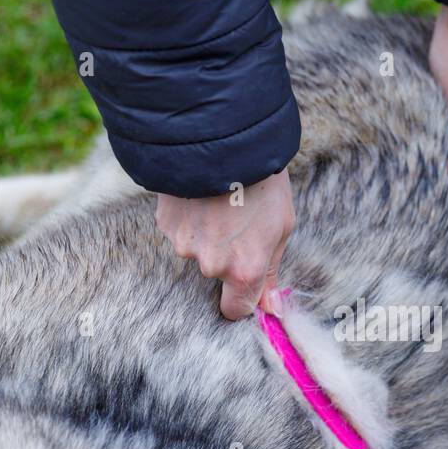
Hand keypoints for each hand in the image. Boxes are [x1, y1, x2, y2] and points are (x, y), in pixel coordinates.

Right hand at [155, 169, 294, 319]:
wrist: (224, 139)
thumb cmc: (263, 182)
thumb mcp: (281, 226)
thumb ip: (272, 272)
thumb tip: (271, 309)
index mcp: (244, 270)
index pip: (235, 309)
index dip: (241, 298)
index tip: (244, 284)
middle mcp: (211, 264)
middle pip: (216, 273)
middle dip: (225, 254)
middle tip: (238, 220)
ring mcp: (184, 245)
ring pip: (196, 250)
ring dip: (206, 233)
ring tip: (219, 203)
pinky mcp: (165, 224)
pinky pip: (179, 229)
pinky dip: (189, 218)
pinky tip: (200, 196)